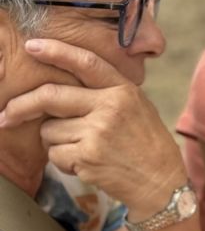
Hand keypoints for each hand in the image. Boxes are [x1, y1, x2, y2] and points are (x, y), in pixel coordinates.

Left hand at [0, 38, 185, 219]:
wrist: (162, 184)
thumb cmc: (149, 147)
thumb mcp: (139, 109)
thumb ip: (107, 94)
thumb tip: (61, 89)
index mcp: (123, 91)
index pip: (86, 63)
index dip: (56, 51)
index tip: (32, 47)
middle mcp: (110, 107)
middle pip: (50, 96)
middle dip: (22, 106)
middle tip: (7, 114)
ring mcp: (98, 132)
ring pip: (49, 130)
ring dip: (57, 142)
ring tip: (85, 150)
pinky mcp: (88, 156)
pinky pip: (55, 154)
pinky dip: (64, 162)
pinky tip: (87, 165)